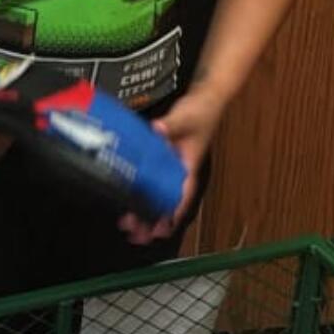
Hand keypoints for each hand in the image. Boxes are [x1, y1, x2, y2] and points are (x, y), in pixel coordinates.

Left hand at [119, 81, 227, 245]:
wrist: (206, 98)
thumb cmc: (200, 111)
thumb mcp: (186, 117)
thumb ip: (171, 124)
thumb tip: (157, 130)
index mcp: (188, 167)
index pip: (181, 196)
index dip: (171, 214)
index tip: (159, 230)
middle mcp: (179, 172)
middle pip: (167, 203)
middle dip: (152, 221)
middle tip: (135, 235)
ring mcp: (170, 168)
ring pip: (158, 196)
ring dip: (144, 213)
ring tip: (128, 227)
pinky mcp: (160, 160)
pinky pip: (150, 183)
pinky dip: (140, 194)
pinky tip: (127, 202)